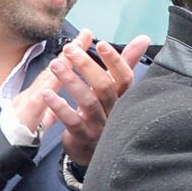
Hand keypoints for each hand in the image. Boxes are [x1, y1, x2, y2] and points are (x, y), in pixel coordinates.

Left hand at [10, 31, 151, 168]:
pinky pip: (72, 121)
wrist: (95, 152)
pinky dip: (60, 107)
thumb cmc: (105, 112)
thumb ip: (127, 63)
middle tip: (69, 49)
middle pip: (105, 87)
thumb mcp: (116, 89)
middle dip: (87, 66)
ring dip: (71, 81)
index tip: (101, 43)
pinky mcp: (83, 137)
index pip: (124, 77)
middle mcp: (114, 111)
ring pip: (88, 102)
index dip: (115, 61)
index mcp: (123, 97)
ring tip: (55, 64)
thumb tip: (144, 38)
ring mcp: (99, 125)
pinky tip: (47, 93)